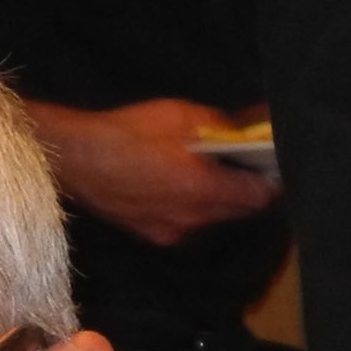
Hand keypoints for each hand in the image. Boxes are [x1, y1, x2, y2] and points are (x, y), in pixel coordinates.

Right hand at [27, 99, 279, 249]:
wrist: (77, 161)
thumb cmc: (128, 134)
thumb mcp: (181, 116)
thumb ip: (220, 126)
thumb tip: (247, 126)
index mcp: (204, 189)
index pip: (260, 196)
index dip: (272, 179)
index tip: (273, 163)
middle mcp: (193, 219)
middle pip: (240, 211)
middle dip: (249, 189)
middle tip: (247, 164)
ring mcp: (172, 231)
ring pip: (214, 219)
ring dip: (220, 200)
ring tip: (211, 173)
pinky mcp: (153, 234)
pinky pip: (188, 224)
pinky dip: (194, 208)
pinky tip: (180, 187)